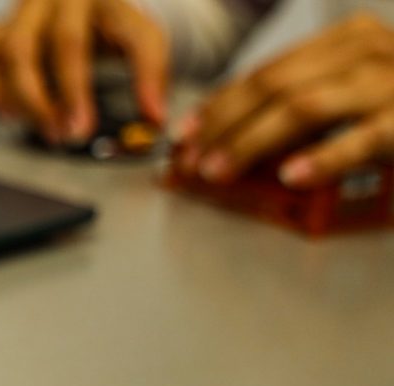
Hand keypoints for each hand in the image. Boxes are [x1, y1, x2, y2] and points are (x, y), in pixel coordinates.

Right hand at [0, 0, 168, 143]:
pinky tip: (6, 114)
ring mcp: (17, 13)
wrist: (41, 20)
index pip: (136, 33)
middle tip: (77, 133)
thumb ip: (147, 77)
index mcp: (108, 0)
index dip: (147, 76)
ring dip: (30, 100)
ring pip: (16, 51)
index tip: (150, 116)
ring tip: (47, 130)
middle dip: (72, 95)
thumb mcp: (126, 44)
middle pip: (67, 41)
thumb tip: (154, 120)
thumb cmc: (89, 37)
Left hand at [175, 12, 393, 186]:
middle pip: (273, 87)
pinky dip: (323, 158)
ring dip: (251, 142)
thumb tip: (231, 138)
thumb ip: (303, 105)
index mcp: (348, 40)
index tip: (183, 137)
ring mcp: (392, 82)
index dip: (219, 106)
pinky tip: (291, 175)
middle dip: (224, 126)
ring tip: (218, 172)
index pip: (266, 72)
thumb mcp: (353, 94)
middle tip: (190, 162)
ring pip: (303, 108)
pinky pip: (361, 139)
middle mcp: (368, 50)